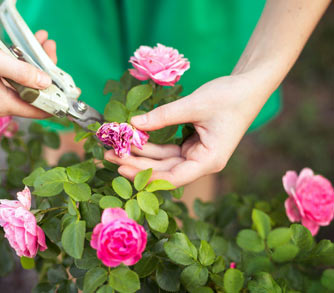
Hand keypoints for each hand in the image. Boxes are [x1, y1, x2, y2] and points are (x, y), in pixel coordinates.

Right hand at [0, 30, 56, 117]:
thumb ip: (21, 73)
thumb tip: (46, 82)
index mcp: (3, 103)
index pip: (39, 110)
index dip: (56, 101)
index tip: (71, 91)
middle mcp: (0, 103)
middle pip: (33, 91)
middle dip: (45, 70)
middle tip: (50, 50)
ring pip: (23, 82)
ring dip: (33, 62)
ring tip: (41, 43)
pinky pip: (12, 76)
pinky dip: (20, 62)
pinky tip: (24, 47)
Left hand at [105, 74, 266, 186]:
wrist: (248, 87)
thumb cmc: (229, 97)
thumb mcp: (194, 105)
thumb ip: (162, 116)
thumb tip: (133, 123)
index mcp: (209, 161)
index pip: (173, 177)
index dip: (146, 175)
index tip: (121, 167)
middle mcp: (202, 163)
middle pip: (165, 171)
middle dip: (137, 164)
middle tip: (110, 156)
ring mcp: (197, 154)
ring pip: (164, 160)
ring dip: (142, 155)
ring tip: (116, 148)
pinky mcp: (193, 145)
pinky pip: (169, 149)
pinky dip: (152, 145)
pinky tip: (135, 139)